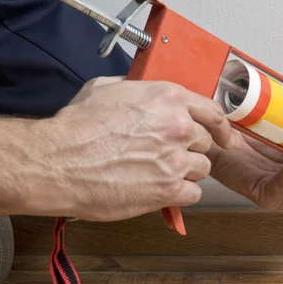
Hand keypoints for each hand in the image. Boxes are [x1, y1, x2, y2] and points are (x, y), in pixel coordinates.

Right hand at [29, 76, 236, 220]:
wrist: (58, 161)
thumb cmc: (77, 126)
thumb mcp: (107, 88)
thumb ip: (137, 89)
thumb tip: (144, 92)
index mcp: (168, 98)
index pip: (213, 111)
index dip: (220, 126)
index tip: (224, 136)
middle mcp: (178, 126)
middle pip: (205, 142)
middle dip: (190, 150)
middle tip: (168, 156)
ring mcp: (176, 158)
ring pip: (202, 169)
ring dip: (185, 172)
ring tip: (158, 174)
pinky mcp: (169, 189)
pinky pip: (193, 193)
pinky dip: (180, 194)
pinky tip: (159, 191)